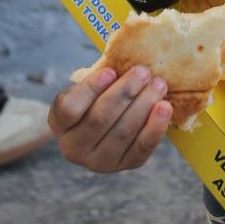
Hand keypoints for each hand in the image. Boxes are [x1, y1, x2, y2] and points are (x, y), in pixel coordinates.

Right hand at [47, 65, 172, 172]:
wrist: (105, 130)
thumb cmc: (96, 99)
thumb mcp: (88, 88)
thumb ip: (100, 78)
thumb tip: (125, 57)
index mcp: (60, 123)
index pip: (70, 108)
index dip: (91, 89)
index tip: (111, 71)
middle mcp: (74, 148)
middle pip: (100, 119)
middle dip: (125, 93)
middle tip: (143, 72)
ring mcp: (99, 162)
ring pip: (123, 133)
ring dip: (143, 105)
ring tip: (158, 85)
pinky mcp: (124, 166)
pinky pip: (141, 149)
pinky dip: (155, 127)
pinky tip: (164, 107)